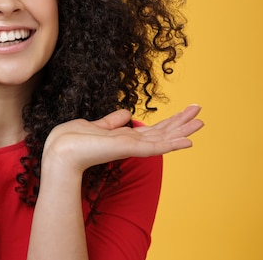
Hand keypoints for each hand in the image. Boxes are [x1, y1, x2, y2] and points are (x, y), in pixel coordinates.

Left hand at [43, 105, 203, 173]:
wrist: (60, 151)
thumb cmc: (72, 140)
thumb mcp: (96, 125)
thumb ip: (112, 122)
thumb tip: (127, 113)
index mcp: (124, 137)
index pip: (153, 130)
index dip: (170, 122)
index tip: (186, 112)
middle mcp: (131, 143)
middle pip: (163, 132)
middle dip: (182, 123)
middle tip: (202, 114)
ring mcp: (131, 147)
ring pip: (163, 139)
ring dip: (183, 131)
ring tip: (201, 122)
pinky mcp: (128, 149)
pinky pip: (155, 147)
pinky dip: (172, 144)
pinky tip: (188, 141)